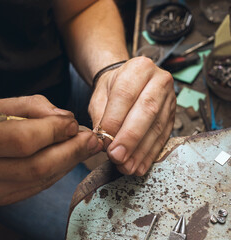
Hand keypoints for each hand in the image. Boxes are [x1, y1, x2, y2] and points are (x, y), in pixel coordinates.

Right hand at [0, 95, 101, 204]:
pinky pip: (38, 186)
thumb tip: (67, 119)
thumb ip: (32, 107)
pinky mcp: (2, 198)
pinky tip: (67, 158)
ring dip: (69, 162)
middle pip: (37, 165)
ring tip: (85, 146)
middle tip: (91, 139)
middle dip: (71, 151)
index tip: (72, 122)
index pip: (22, 140)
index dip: (53, 132)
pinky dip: (57, 171)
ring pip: (42, 178)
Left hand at [89, 57, 175, 175]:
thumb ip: (100, 115)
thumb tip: (103, 141)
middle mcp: (159, 80)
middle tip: (117, 156)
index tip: (105, 141)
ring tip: (127, 166)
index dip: (115, 120)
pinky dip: (149, 155)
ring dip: (140, 151)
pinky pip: (163, 137)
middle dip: (130, 138)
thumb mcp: (101, 94)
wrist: (132, 80)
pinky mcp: (173, 116)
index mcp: (139, 68)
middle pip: (146, 111)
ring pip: (156, 127)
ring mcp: (169, 99)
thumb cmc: (114, 87)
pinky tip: (139, 166)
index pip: (125, 94)